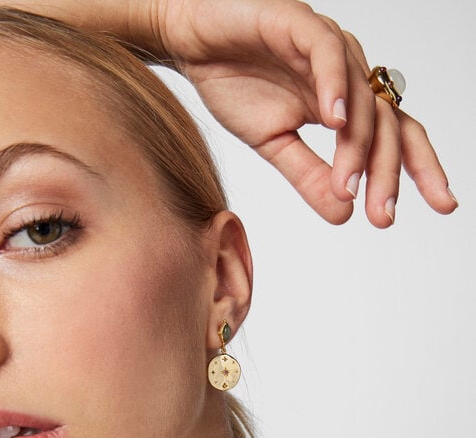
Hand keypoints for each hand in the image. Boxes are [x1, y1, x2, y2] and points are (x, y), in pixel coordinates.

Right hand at [150, 0, 457, 226]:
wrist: (194, 46)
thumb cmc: (234, 85)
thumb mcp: (274, 144)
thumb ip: (308, 175)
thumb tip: (343, 213)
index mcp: (342, 105)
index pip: (392, 138)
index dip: (418, 169)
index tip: (439, 206)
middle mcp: (345, 77)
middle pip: (385, 124)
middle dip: (387, 173)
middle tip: (382, 215)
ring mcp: (327, 50)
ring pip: (361, 97)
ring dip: (356, 146)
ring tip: (348, 185)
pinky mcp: (300, 26)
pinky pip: (327, 54)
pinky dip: (334, 86)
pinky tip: (333, 123)